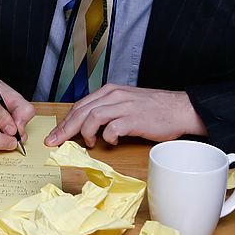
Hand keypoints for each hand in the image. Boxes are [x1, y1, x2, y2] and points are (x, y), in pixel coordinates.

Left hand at [44, 84, 206, 146]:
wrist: (180, 109)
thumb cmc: (154, 109)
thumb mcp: (126, 103)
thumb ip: (108, 110)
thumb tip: (86, 126)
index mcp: (110, 91)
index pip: (80, 105)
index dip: (65, 120)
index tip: (55, 134)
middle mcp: (114, 96)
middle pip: (81, 110)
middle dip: (64, 128)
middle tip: (54, 141)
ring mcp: (124, 106)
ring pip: (92, 117)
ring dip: (84, 132)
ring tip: (87, 143)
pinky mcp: (134, 119)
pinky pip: (112, 128)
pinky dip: (107, 137)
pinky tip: (110, 142)